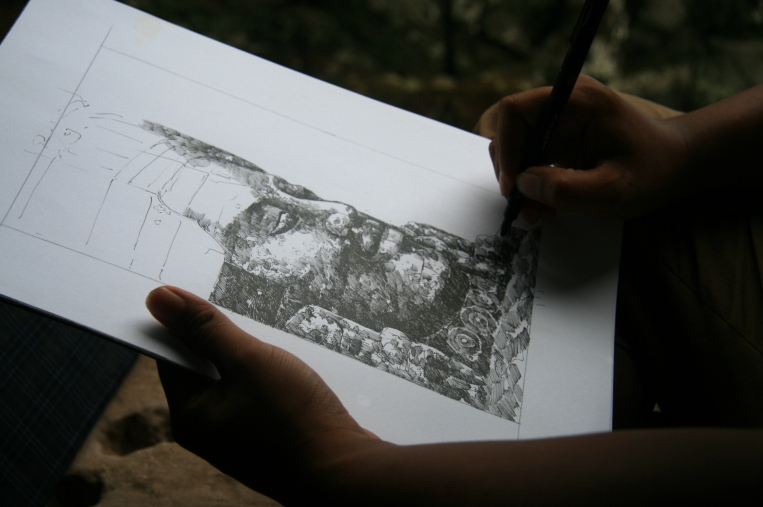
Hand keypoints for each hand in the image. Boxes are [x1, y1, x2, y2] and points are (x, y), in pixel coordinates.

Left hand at [146, 286, 383, 505]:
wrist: (346, 473)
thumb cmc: (295, 420)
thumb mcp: (248, 361)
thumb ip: (205, 329)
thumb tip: (158, 299)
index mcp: (190, 415)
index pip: (170, 355)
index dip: (182, 320)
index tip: (200, 289)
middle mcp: (208, 429)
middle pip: (203, 366)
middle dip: (222, 336)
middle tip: (247, 310)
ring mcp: (237, 437)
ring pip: (233, 379)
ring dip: (249, 356)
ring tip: (275, 341)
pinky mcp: (264, 437)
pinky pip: (255, 395)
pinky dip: (266, 376)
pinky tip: (290, 368)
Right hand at [477, 75, 690, 220]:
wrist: (675, 166)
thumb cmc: (653, 172)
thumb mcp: (614, 188)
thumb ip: (568, 188)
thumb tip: (523, 183)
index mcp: (577, 100)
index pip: (516, 111)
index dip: (505, 148)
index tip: (512, 185)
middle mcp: (563, 104)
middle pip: (511, 130)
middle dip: (511, 170)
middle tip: (523, 207)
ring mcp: (560, 121)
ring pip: (518, 148)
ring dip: (520, 181)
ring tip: (537, 212)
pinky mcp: (559, 138)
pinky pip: (531, 158)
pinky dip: (531, 184)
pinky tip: (546, 205)